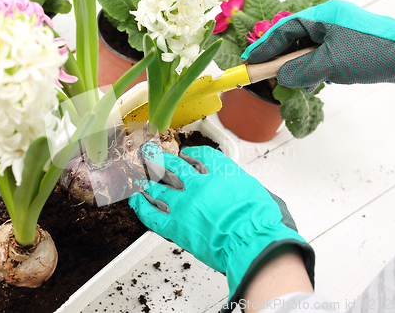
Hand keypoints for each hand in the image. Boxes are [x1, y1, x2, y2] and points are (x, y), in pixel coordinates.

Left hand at [128, 143, 313, 306]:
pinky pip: (151, 214)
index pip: (200, 156)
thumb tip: (229, 182)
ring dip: (147, 178)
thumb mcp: (253, 188)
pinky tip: (136, 198)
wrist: (251, 242)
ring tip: (140, 174)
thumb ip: (236, 181)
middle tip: (150, 153)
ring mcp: (184, 204)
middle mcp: (198, 184)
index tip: (186, 156)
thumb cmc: (258, 219)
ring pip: (158, 186)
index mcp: (219, 173)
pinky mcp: (175, 226)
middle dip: (159, 158)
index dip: (190, 154)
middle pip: (172, 166)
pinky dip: (140, 205)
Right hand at [242, 0, 394, 91]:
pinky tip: (310, 80)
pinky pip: (319, 54)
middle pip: (294, 37)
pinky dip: (311, 67)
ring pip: (306, 48)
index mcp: (324, 16)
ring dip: (296, 65)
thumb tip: (279, 76)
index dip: (265, 45)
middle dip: (279, 56)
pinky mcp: (346, 45)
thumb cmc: (373, 54)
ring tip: (287, 80)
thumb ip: (299, 71)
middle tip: (263, 71)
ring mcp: (339, 32)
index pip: (285, 29)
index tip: (251, 60)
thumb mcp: (329, 65)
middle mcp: (330, 20)